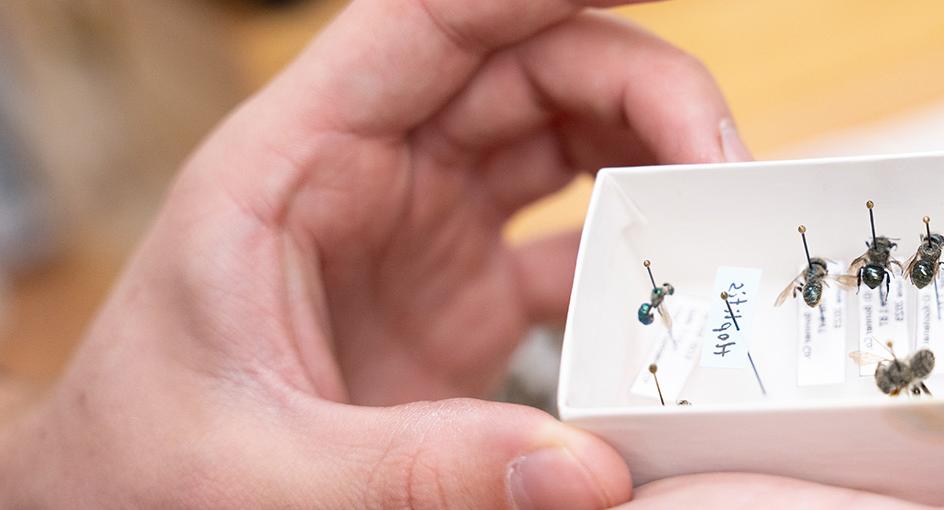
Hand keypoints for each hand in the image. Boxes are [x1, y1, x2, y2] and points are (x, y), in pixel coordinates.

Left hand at [0, 0, 745, 506]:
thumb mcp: (260, 471)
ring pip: (563, 140)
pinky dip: (632, 258)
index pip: (431, 19)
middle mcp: (372, 174)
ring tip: (717, 217)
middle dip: (642, 91)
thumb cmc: (141, 466)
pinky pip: (570, 244)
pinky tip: (672, 297)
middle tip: (719, 162)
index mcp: (296, 163)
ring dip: (649, 159)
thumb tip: (587, 472)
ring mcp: (425, 231)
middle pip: (531, 70)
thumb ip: (418, 466)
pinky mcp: (462, 297)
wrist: (126, 509)